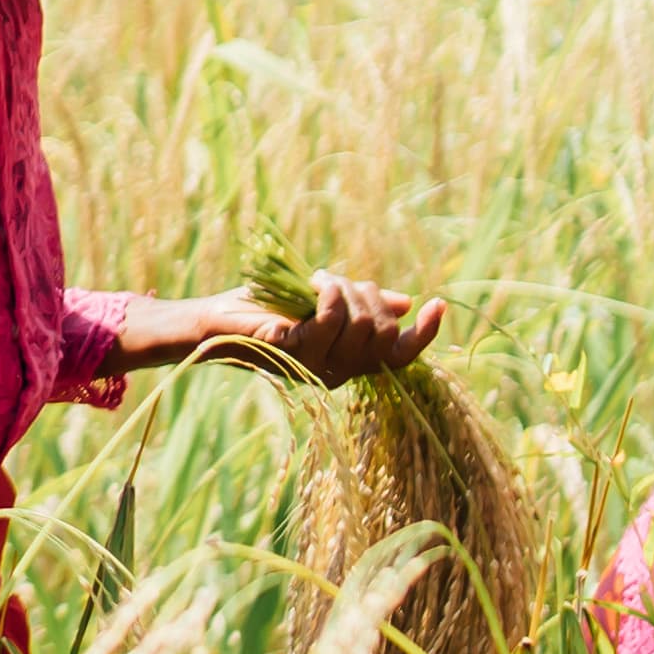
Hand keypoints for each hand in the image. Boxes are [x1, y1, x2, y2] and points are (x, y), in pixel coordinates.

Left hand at [206, 272, 442, 386]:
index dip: (425, 333)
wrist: (216, 321)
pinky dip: (329, 293)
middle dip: (369, 295)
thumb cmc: (268, 310)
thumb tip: (406, 305)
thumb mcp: (323, 303)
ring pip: (362, 323)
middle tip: (339, 282)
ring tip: (319, 282)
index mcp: (351, 362)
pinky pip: (331, 320)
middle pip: (384, 330)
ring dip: (345, 289)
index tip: (438, 304)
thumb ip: (363, 305)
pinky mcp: (296, 353)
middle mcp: (340, 372)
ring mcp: (318, 366)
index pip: (402, 355)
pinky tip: (315, 285)